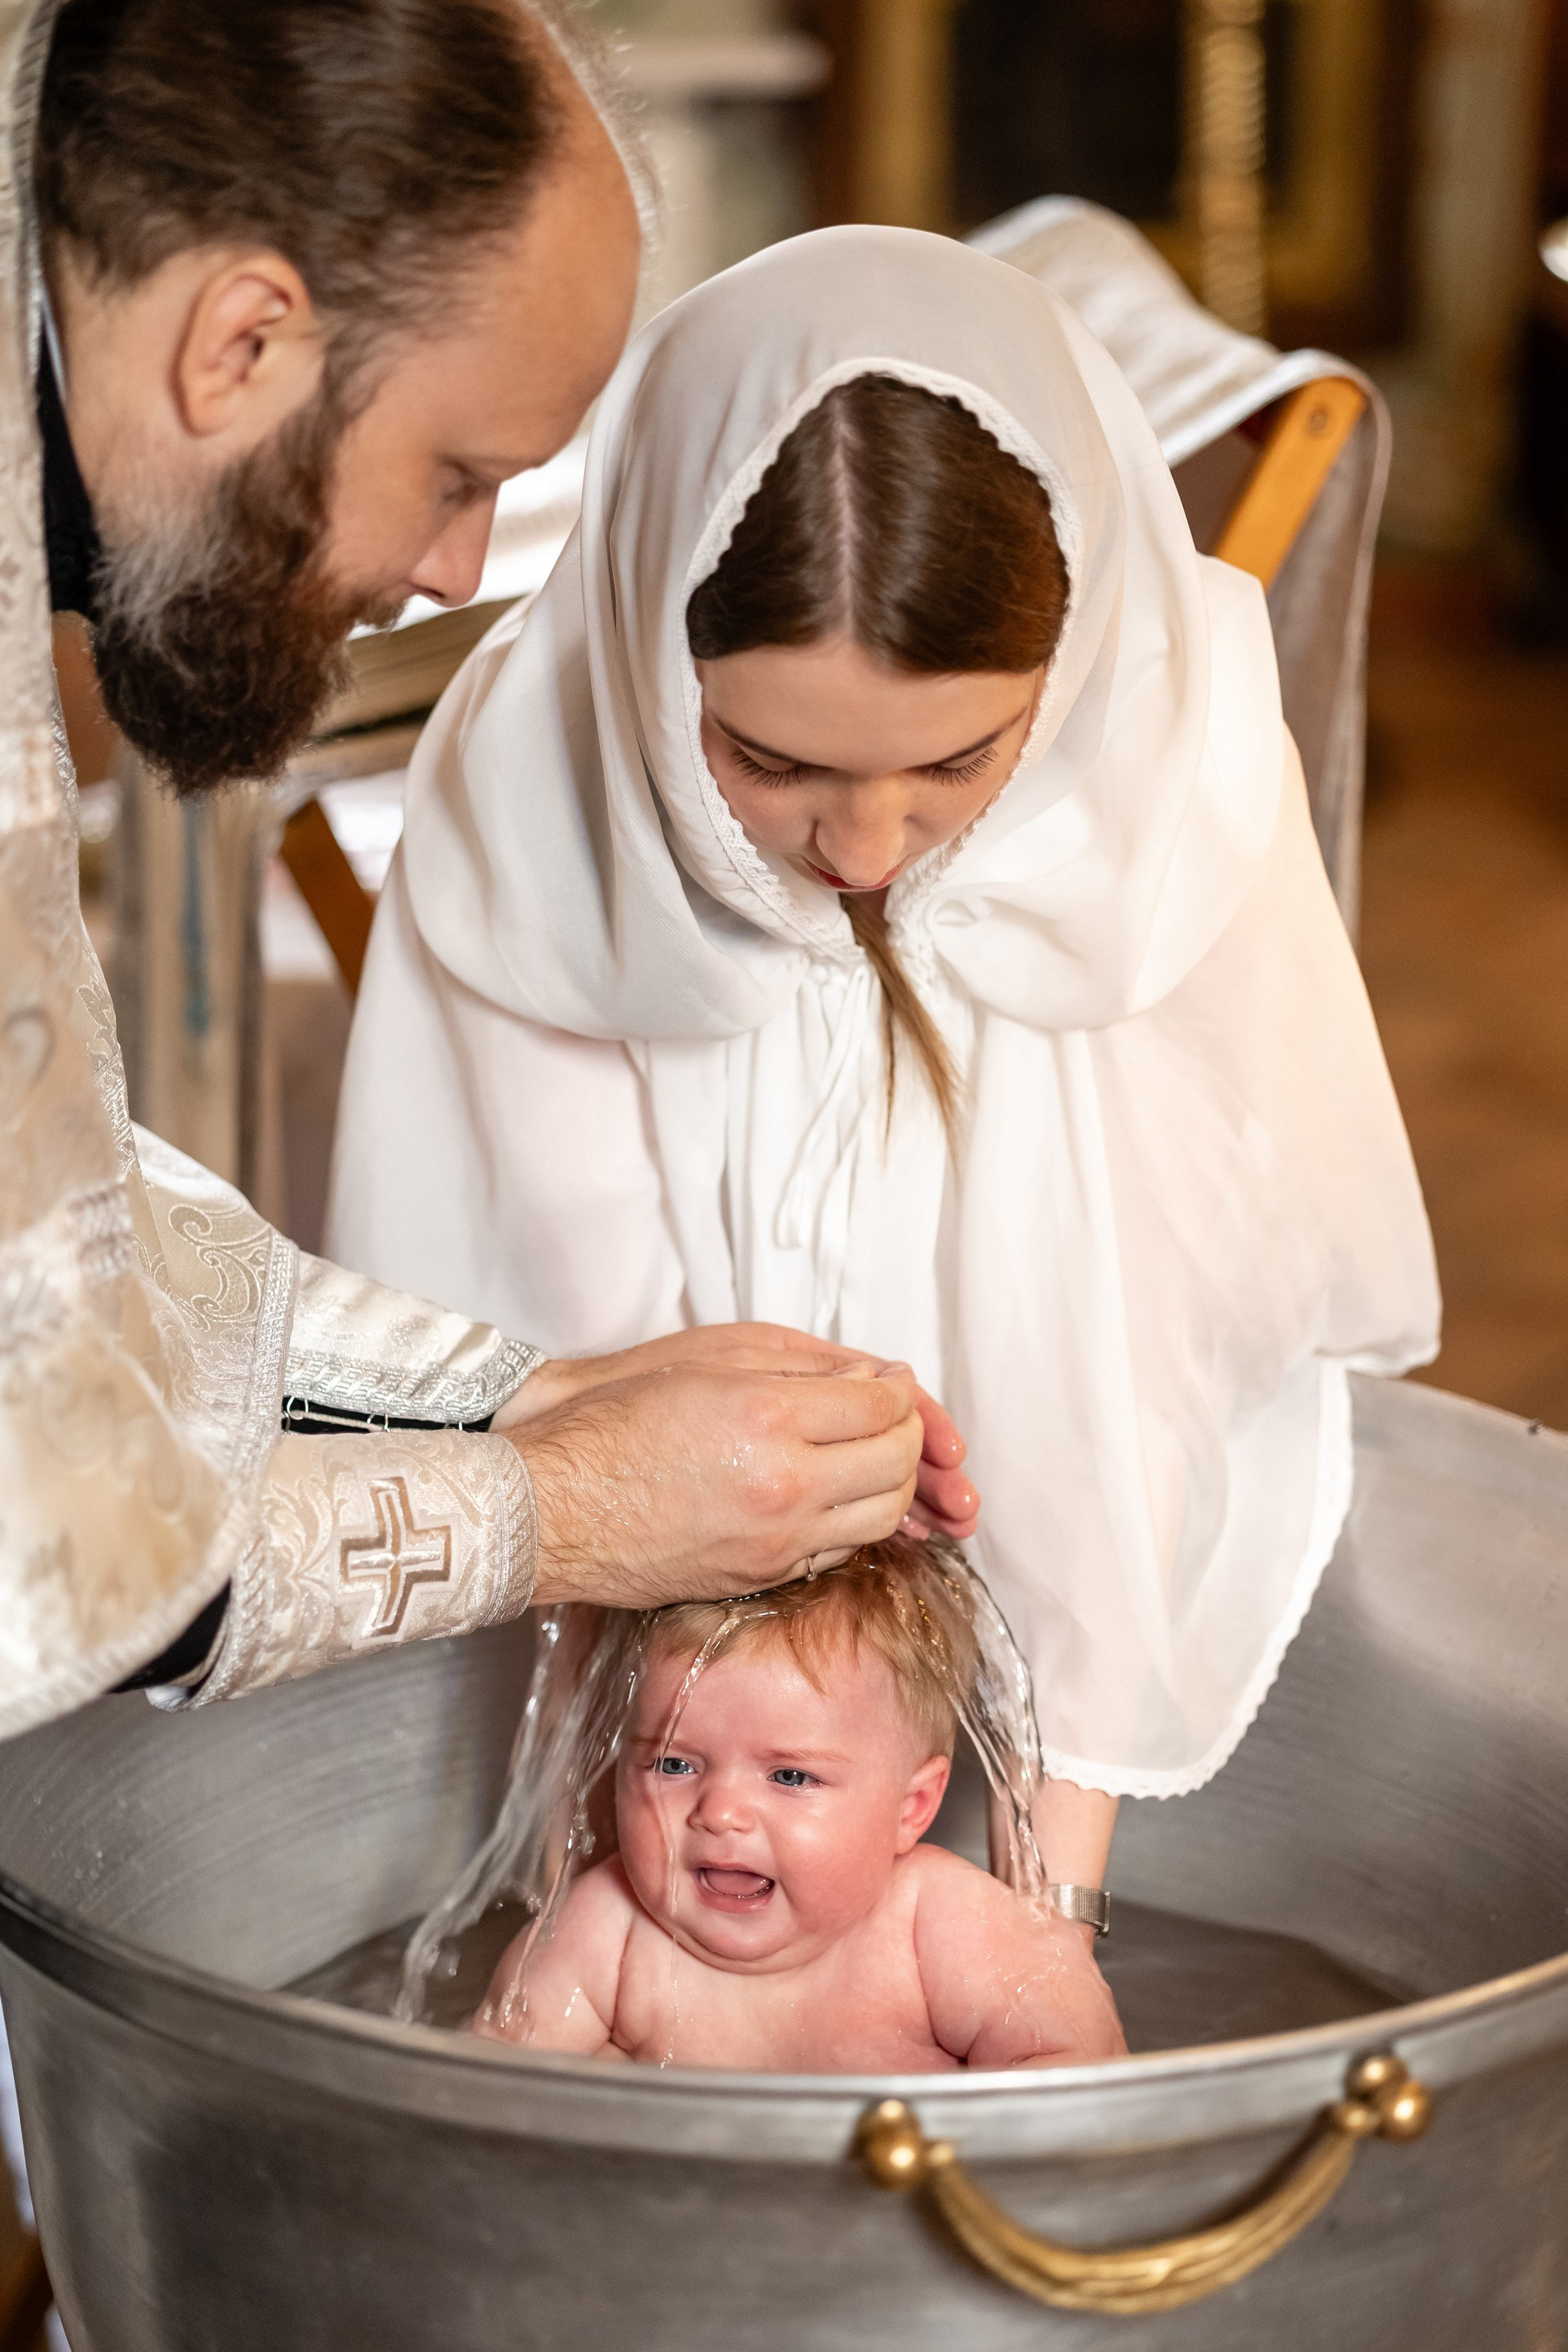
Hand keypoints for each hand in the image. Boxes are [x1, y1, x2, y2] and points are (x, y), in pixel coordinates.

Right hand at [503, 1344, 926, 1608]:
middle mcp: (785, 1487)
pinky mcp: (761, 1576)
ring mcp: (777, 1541)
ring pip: (881, 1517)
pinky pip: (840, 1549)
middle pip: (897, 1464)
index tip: (889, 1382)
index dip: (898, 1390)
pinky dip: (855, 1520)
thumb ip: (801, 1367)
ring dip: (891, 1482)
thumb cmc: (610, 1420)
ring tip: (868, 1455)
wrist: (548, 1507)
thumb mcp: (708, 1362)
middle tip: (890, 1415)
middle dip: (909, 1435)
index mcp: (771, 1418)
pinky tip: (834, 1496)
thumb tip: (870, 1379)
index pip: (883, 1406)